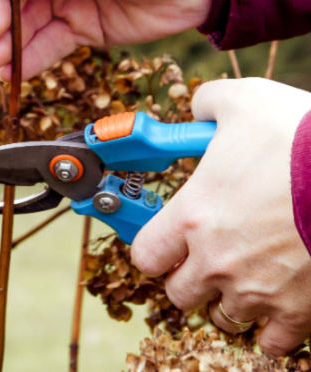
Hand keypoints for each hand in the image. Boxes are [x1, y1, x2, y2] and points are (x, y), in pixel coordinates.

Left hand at [131, 78, 310, 355]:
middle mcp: (218, 261)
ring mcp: (259, 290)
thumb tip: (199, 110)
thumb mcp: (242, 100)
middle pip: (179, 293)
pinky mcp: (300, 309)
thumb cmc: (298, 133)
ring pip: (225, 317)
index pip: (146, 254)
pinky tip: (276, 297)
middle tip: (205, 250)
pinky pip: (273, 341)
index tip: (164, 235)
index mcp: (194, 214)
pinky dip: (271, 326)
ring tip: (243, 269)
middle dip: (188, 273)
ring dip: (228, 297)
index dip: (153, 244)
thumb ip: (207, 105)